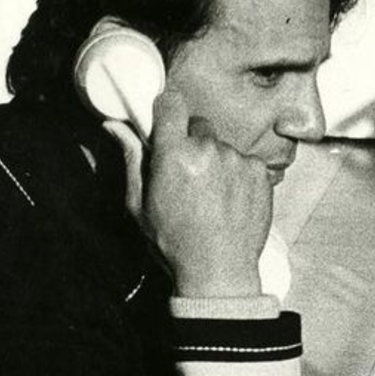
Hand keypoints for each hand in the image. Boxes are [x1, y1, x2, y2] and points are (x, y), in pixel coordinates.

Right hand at [143, 89, 270, 297]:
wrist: (218, 272)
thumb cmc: (174, 242)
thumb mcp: (140, 204)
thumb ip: (131, 159)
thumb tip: (114, 125)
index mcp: (174, 154)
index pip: (171, 103)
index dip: (167, 111)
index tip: (166, 124)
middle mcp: (209, 150)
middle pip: (198, 125)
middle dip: (191, 143)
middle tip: (188, 175)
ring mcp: (238, 160)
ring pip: (222, 146)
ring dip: (216, 161)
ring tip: (211, 196)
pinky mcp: (260, 172)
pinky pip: (244, 161)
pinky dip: (237, 175)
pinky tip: (229, 201)